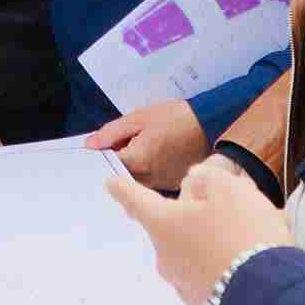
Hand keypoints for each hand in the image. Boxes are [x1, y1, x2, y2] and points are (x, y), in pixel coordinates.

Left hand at [84, 99, 210, 190]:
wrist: (213, 124)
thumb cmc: (177, 118)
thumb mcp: (140, 118)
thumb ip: (112, 132)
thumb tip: (91, 144)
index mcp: (138, 161)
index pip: (107, 166)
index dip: (103, 156)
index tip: (105, 148)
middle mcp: (150, 179)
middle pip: (120, 178)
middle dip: (118, 165)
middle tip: (126, 147)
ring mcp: (163, 185)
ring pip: (136, 184)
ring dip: (133, 172)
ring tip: (146, 150)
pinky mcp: (174, 187)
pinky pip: (152, 186)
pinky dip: (148, 176)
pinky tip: (157, 159)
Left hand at [106, 156, 294, 304]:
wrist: (267, 298)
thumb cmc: (242, 234)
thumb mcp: (228, 189)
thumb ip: (206, 179)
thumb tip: (193, 185)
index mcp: (162, 224)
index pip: (135, 199)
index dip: (124, 188)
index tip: (111, 184)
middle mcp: (165, 256)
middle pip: (172, 225)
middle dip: (196, 215)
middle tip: (231, 207)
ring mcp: (183, 284)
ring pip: (195, 249)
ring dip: (215, 239)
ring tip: (254, 234)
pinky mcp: (205, 304)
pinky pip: (211, 273)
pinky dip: (226, 263)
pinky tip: (255, 259)